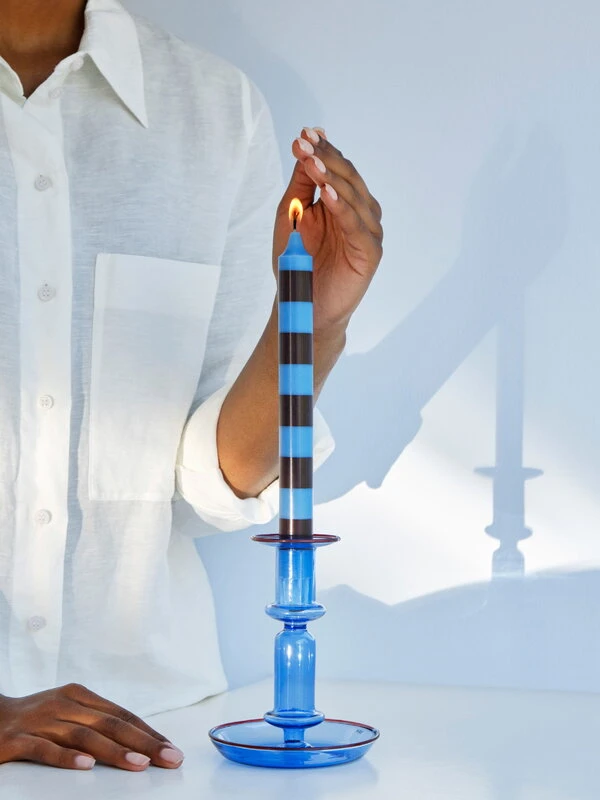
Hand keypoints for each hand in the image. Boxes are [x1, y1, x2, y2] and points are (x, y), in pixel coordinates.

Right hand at [0, 683, 183, 770]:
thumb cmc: (34, 719)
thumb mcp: (67, 714)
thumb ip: (96, 723)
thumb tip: (138, 741)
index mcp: (79, 696)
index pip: (122, 715)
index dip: (148, 732)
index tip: (171, 749)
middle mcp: (64, 704)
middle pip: (111, 724)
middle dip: (144, 743)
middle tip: (169, 758)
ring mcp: (41, 721)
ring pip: (84, 736)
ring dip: (115, 751)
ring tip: (139, 764)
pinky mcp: (17, 739)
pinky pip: (45, 748)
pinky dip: (66, 757)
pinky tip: (86, 766)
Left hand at [273, 127, 382, 333]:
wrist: (305, 303)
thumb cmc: (298, 261)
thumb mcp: (294, 214)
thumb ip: (302, 183)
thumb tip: (306, 144)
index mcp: (345, 201)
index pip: (338, 168)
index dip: (323, 150)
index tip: (303, 134)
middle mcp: (361, 213)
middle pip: (348, 178)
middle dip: (326, 158)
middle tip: (305, 143)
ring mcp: (368, 232)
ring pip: (354, 197)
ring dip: (332, 178)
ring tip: (313, 163)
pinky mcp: (370, 252)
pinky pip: (356, 225)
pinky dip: (342, 207)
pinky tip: (327, 192)